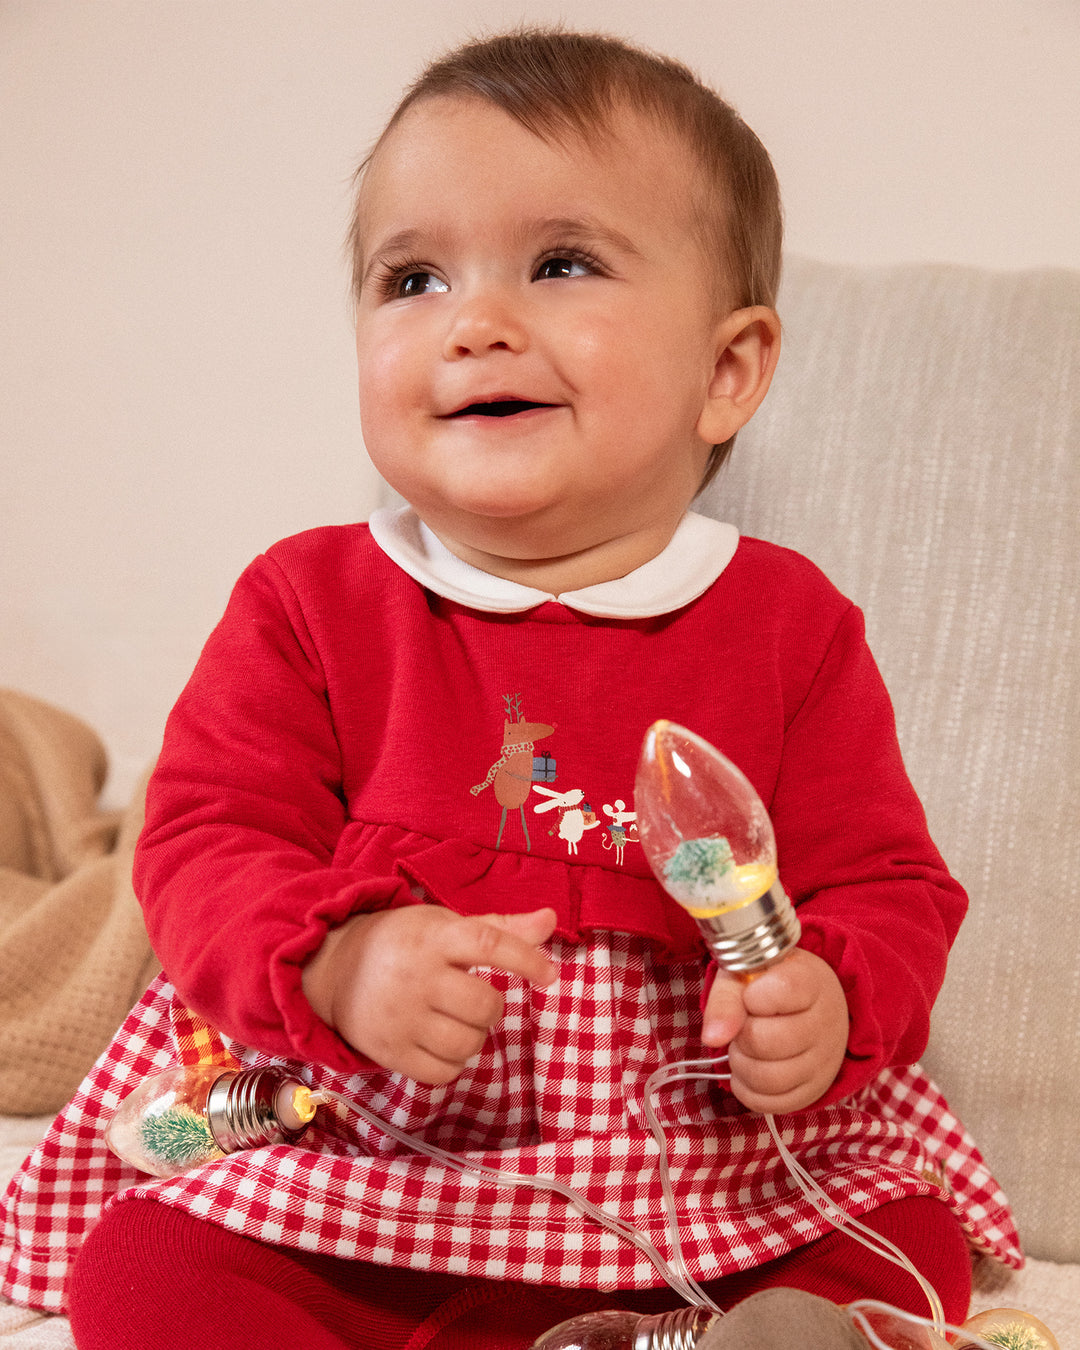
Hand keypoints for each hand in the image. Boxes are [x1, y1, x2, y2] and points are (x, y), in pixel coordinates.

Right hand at [302, 904, 557, 1083]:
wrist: (336, 968)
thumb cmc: (406, 942)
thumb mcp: (446, 925)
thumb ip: (501, 928)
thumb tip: (551, 921)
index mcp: (434, 937)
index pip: (489, 944)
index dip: (526, 960)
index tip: (550, 976)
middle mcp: (416, 975)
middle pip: (483, 1006)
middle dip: (492, 1008)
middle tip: (475, 999)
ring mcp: (400, 1017)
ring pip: (467, 1044)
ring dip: (475, 1037)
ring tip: (458, 1021)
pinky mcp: (389, 1051)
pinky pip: (443, 1073)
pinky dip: (454, 1063)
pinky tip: (441, 1043)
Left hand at [700, 948, 848, 1113]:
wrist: (813, 1007)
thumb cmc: (771, 986)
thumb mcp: (747, 975)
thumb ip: (727, 998)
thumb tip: (712, 1038)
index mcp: (811, 982)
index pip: (783, 988)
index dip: (753, 996)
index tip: (750, 995)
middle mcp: (825, 1024)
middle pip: (765, 1041)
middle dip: (740, 1035)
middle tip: (742, 1025)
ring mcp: (823, 1063)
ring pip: (767, 1078)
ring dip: (740, 1063)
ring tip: (743, 1047)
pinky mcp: (813, 1092)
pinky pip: (770, 1103)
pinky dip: (747, 1087)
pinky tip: (750, 1066)